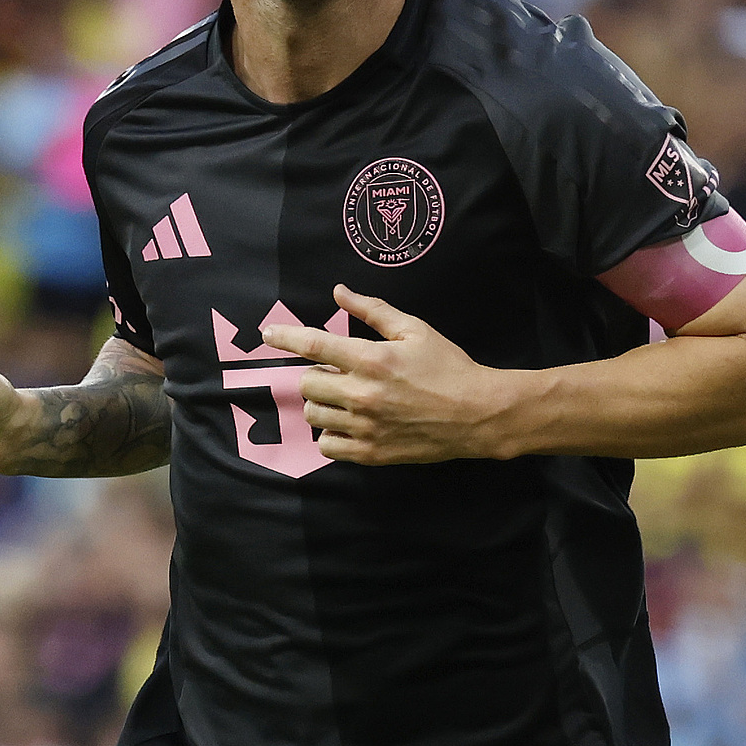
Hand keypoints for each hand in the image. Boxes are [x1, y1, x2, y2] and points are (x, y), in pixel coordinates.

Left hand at [278, 287, 520, 465]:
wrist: (477, 414)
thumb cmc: (448, 367)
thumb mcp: (415, 330)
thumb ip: (373, 311)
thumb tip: (339, 292)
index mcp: (372, 359)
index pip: (313, 345)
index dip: (285, 337)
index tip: (268, 334)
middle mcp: (363, 394)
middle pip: (307, 383)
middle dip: (316, 374)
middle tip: (338, 373)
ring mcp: (365, 426)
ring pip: (314, 415)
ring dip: (323, 403)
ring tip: (346, 399)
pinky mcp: (371, 453)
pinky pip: (327, 447)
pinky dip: (331, 435)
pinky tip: (349, 424)